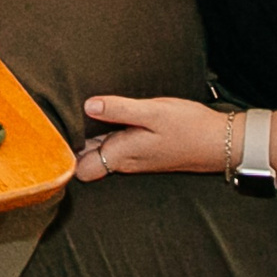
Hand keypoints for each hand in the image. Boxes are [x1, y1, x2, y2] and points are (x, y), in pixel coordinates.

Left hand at [73, 95, 223, 180]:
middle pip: (86, 159)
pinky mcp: (142, 150)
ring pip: (99, 152)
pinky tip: (103, 117)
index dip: (65, 155)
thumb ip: (119, 110)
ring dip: (88, 136)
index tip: (55, 132)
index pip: (81, 170)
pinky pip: (114, 146)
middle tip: (60, 116)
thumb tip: (87, 106)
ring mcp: (133, 157)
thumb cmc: (190, 127)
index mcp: (122, 155)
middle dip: (72, 143)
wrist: (221, 142)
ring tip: (76, 113)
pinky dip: (105, 134)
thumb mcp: (154, 112)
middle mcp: (124, 161)